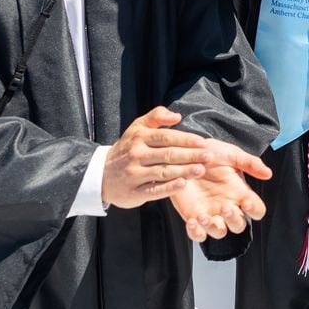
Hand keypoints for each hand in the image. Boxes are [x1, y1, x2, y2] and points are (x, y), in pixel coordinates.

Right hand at [101, 107, 215, 209]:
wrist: (100, 174)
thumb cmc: (126, 149)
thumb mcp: (136, 127)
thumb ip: (156, 116)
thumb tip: (177, 116)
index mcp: (139, 138)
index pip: (166, 137)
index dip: (185, 140)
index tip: (203, 142)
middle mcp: (136, 155)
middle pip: (167, 154)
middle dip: (190, 155)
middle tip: (209, 156)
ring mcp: (134, 174)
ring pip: (163, 172)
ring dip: (184, 171)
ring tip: (201, 170)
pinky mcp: (134, 192)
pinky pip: (154, 190)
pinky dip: (169, 188)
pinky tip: (183, 184)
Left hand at [170, 138, 272, 242]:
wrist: (184, 154)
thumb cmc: (210, 153)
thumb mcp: (231, 154)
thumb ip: (250, 163)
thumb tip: (268, 173)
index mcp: (240, 193)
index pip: (256, 210)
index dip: (255, 210)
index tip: (246, 202)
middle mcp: (227, 206)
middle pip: (238, 225)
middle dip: (233, 219)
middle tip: (225, 207)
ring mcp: (211, 214)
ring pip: (219, 232)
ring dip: (213, 227)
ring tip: (203, 216)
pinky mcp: (193, 217)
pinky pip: (198, 235)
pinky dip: (196, 233)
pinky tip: (192, 222)